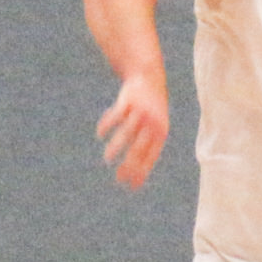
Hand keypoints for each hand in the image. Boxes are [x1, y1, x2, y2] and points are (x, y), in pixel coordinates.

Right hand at [96, 74, 168, 188]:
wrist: (149, 76)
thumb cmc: (152, 107)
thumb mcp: (155, 124)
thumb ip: (147, 144)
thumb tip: (137, 172)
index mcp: (161, 131)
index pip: (151, 156)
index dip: (141, 171)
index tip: (131, 185)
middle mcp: (152, 122)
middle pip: (138, 148)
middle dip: (128, 165)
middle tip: (118, 178)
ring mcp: (140, 111)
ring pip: (126, 133)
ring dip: (116, 148)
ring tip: (108, 159)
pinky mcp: (128, 100)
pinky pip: (116, 116)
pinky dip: (107, 125)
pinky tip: (100, 133)